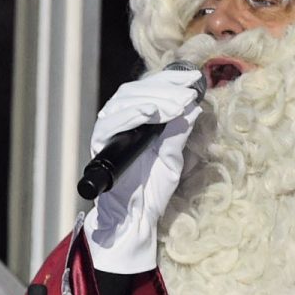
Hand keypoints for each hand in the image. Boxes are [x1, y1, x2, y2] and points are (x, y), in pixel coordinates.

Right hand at [82, 66, 203, 272]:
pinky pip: (112, 123)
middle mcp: (119, 121)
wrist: (135, 217)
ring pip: (125, 101)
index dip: (170, 80)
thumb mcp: (173, 157)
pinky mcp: (100, 144)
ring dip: (154, 98)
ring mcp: (108, 131)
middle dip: (165, 89)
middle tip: (188, 93)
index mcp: (136, 120)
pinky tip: (151, 111)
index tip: (193, 77)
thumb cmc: (153, 189)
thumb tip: (193, 108)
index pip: (149, 89)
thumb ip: (179, 133)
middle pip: (136, 90)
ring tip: (178, 103)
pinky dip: (132, 114)